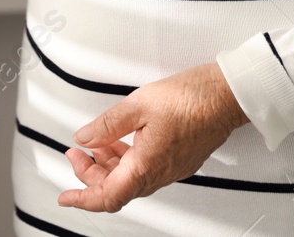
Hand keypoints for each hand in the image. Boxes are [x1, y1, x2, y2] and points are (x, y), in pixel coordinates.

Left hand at [59, 61, 247, 211]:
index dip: (82, 198)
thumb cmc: (192, 98)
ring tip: (95, 144)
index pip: (108, 196)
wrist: (228, 95)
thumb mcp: (138, 104)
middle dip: (91, 174)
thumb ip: (107, 124)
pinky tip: (121, 141)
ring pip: (132, 178)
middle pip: (117, 188)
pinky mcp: (181, 158)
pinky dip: (127, 159)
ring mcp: (173, 167)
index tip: (66, 196)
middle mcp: (161, 173)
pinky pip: (147, 168)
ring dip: (109, 165)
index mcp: (147, 165)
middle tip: (76, 154)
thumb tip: (85, 137)